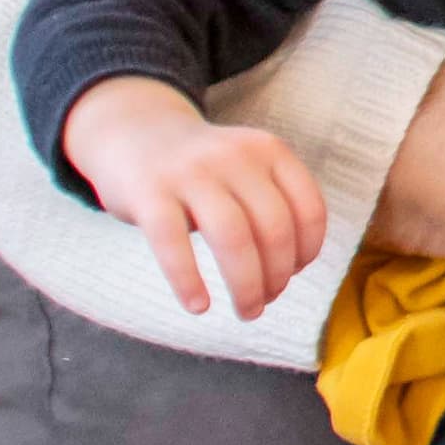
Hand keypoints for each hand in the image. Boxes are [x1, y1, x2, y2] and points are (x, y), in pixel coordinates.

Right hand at [60, 77, 326, 319]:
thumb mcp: (248, 166)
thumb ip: (274, 201)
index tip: (294, 273)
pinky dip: (188, 281)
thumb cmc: (203, 169)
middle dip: (277, 276)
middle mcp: (234, 156)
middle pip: (274, 229)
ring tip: (247, 312)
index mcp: (269, 150)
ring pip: (233, 238)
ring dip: (246, 285)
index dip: (308, 250)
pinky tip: (199, 307)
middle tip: (266, 301)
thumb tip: (290, 268)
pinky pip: (173, 243)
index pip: (308, 208)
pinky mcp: (149, 192)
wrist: (135, 133)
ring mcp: (190, 172)